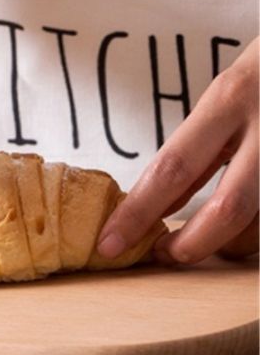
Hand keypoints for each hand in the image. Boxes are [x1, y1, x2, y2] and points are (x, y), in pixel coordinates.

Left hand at [97, 37, 258, 263]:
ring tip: (201, 243)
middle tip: (161, 257)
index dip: (138, 212)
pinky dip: (250, 234)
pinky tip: (235, 233)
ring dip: (226, 245)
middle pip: (228, 209)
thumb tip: (157, 206)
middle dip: (190, 245)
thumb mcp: (223, 98)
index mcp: (229, 100)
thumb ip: (195, 150)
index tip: (109, 244)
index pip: (172, 168)